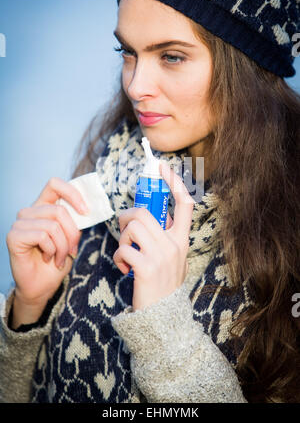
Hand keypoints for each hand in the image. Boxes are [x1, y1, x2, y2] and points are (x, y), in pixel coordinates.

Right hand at [6, 177, 87, 311]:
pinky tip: (48, 258)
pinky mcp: (14, 236)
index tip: (86, 211)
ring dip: (62, 246)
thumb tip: (87, 208)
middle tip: (72, 250)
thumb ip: (75, 220)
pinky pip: (42, 235)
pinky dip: (51, 250)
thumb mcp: (71, 237)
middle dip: (72, 233)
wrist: (41, 286)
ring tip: (59, 257)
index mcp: (43, 206)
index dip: (72, 193)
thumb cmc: (56, 261)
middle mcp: (30, 211)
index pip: (55, 184)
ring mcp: (20, 223)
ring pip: (53, 225)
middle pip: (59, 210)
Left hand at [113, 161, 194, 310]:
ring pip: (133, 227)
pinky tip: (123, 268)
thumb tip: (156, 217)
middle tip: (123, 228)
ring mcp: (161, 256)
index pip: (185, 204)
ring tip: (124, 252)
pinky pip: (123, 249)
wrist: (163, 317)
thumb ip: (168, 238)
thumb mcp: (174, 259)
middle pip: (145, 213)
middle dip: (127, 217)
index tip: (163, 167)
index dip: (175, 182)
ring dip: (122, 238)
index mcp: (181, 240)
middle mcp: (174, 245)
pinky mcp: (145, 267)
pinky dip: (118, 257)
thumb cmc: (163, 284)